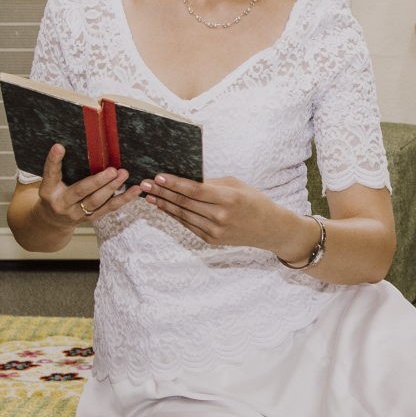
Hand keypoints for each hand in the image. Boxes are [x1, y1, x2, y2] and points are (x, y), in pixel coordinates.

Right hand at [41, 144, 138, 225]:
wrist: (52, 221)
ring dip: (113, 188)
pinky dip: (123, 199)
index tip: (58, 147)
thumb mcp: (50, 182)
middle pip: (81, 191)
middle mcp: (62, 203)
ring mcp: (77, 213)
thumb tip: (69, 145)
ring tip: (124, 174)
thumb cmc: (53, 194)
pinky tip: (135, 190)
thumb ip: (57, 168)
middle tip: (113, 170)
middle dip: (98, 181)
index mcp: (49, 191)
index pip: (51, 174)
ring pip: (97, 201)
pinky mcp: (90, 218)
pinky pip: (108, 208)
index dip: (54, 161)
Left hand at [140, 173, 309, 255]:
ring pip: (183, 215)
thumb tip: (185, 178)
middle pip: (184, 203)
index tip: (158, 176)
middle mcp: (220, 217)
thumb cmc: (254, 201)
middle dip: (162, 192)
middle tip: (145, 184)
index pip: (195, 190)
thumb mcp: (236, 185)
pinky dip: (174, 215)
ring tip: (149, 195)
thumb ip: (211, 183)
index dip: (174, 183)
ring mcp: (215, 231)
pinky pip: (188, 225)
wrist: (270, 229)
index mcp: (229, 199)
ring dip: (164, 204)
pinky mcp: (211, 240)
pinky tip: (164, 206)